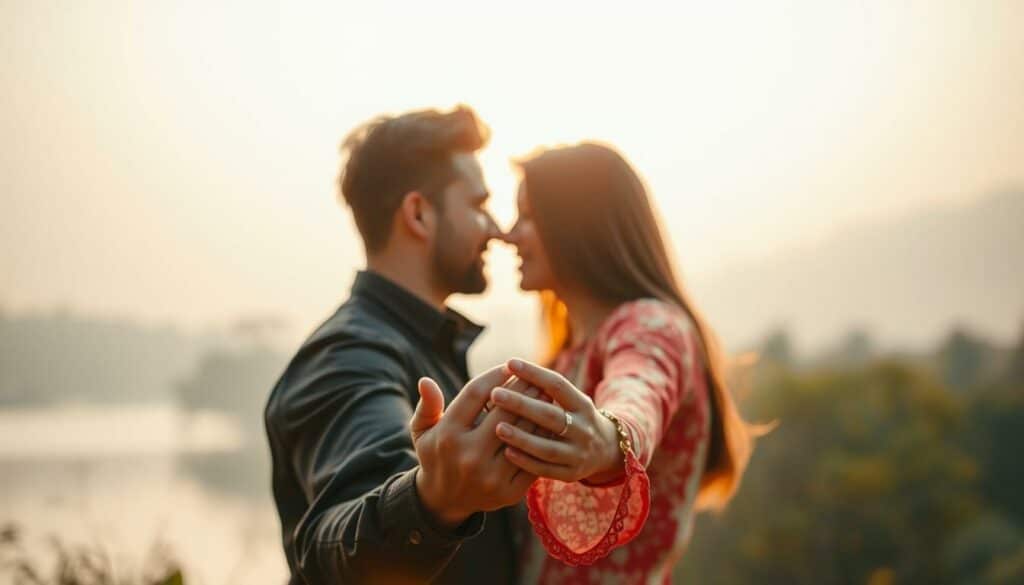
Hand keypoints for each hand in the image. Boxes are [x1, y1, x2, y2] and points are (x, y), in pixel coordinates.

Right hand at [409, 365, 536, 528]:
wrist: (445, 501)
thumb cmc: (436, 455)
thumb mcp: (423, 431)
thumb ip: (428, 405)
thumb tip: (425, 380)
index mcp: (448, 436)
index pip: (475, 394)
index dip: (494, 376)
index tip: (508, 366)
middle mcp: (469, 456)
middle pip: (504, 412)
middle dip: (522, 389)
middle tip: (534, 375)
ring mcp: (491, 476)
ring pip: (522, 434)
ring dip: (537, 411)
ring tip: (545, 394)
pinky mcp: (509, 492)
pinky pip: (532, 459)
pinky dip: (542, 439)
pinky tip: (548, 423)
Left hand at [490, 358, 624, 483]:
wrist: (606, 450)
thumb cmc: (574, 418)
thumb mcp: (569, 401)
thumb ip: (545, 390)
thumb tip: (508, 369)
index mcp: (582, 405)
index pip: (558, 385)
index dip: (534, 374)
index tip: (510, 363)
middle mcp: (584, 429)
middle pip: (551, 416)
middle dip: (521, 404)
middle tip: (495, 394)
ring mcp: (579, 454)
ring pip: (548, 447)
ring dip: (522, 437)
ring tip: (497, 427)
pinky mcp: (572, 474)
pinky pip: (546, 470)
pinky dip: (526, 461)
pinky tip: (506, 452)